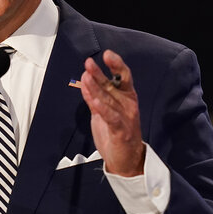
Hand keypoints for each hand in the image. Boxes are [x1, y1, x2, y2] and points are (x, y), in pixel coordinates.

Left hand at [80, 49, 144, 176]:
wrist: (126, 160)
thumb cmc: (115, 133)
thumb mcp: (102, 112)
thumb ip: (95, 97)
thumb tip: (85, 79)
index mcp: (126, 98)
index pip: (123, 77)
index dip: (116, 65)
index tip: (107, 54)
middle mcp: (128, 105)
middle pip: (114, 85)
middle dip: (101, 73)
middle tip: (89, 62)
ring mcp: (125, 117)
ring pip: (109, 99)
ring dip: (97, 88)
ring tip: (86, 76)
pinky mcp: (120, 131)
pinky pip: (110, 117)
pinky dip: (102, 108)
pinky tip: (94, 100)